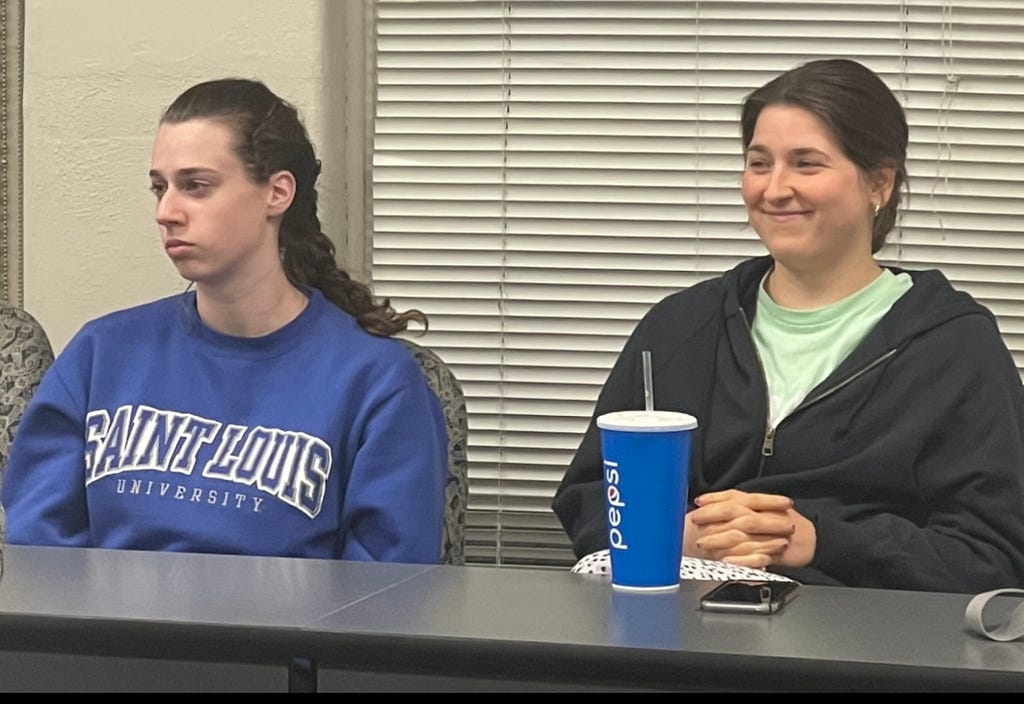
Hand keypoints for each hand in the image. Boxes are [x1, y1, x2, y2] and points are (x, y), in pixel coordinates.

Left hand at [684, 489, 815, 568]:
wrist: (813, 540)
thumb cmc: (786, 524)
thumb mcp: (764, 510)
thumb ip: (742, 507)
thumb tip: (715, 506)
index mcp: (759, 504)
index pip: (733, 497)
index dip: (714, 499)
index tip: (697, 502)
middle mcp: (763, 515)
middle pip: (734, 512)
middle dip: (712, 516)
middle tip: (694, 521)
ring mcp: (768, 534)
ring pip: (741, 533)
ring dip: (720, 539)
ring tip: (703, 543)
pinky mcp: (774, 553)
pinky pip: (755, 556)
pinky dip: (740, 558)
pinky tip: (726, 561)